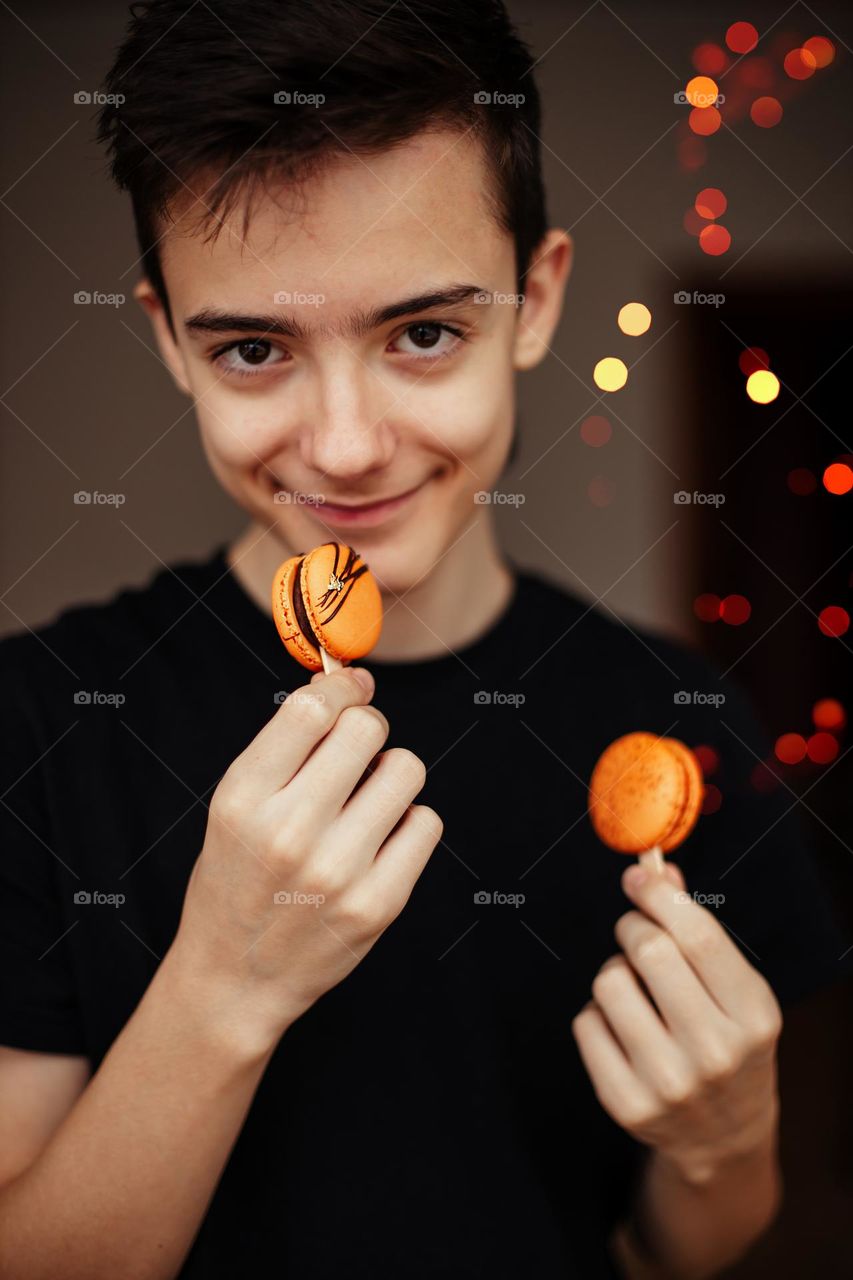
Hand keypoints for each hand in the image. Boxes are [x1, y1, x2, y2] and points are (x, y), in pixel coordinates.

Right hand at [171, 666, 442, 1050]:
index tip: (353, 686)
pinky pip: (426, 823)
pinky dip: (408, 823)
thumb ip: (286, 747)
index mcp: (243, 799)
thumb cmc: (237, 880)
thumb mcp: (235, 807)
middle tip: (355, 753)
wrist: (236, 979)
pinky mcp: (379, 903)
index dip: (341, 685)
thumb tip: (349, 683)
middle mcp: (289, 832)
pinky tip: (378, 841)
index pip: (310, 709)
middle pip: (367, 729)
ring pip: (406, 769)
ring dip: (391, 775)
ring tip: (365, 802)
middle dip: (366, 729)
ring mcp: (338, 871)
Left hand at [572, 862, 782, 1185]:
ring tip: (635, 990)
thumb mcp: (736, 990)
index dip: (659, 895)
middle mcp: (714, 1052)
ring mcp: (667, 1082)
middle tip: (635, 932)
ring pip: (608, 981)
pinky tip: (622, 1029)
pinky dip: (597, 1013)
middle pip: (649, 951)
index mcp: (752, 1016)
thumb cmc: (729, 1043)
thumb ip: (698, 928)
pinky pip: (585, 1022)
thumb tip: (657, 870)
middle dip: (632, 927)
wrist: (724, 1137)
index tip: (638, 877)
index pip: (698, 936)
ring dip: (614, 971)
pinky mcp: (625, 1103)